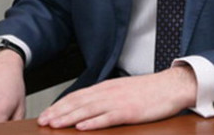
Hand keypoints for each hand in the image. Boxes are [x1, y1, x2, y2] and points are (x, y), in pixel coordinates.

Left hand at [37, 65, 196, 130]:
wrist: (171, 86)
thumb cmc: (149, 91)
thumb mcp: (123, 90)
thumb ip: (106, 96)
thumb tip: (89, 107)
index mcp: (106, 88)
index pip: (77, 96)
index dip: (60, 105)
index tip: (46, 114)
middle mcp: (108, 93)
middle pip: (78, 103)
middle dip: (58, 113)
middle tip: (42, 121)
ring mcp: (118, 102)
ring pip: (88, 110)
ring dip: (69, 118)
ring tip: (54, 124)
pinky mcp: (129, 112)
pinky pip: (108, 118)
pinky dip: (93, 123)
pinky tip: (81, 128)